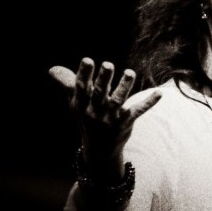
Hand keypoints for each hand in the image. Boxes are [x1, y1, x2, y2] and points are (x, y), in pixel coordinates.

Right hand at [49, 57, 160, 180]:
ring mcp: (111, 117)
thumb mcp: (75, 104)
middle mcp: (96, 111)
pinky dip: (149, 103)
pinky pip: (138, 111)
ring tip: (130, 73)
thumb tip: (52, 69)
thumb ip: (68, 84)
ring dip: (124, 87)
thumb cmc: (86, 119)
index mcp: (82, 104)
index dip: (84, 74)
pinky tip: (159, 93)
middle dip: (103, 79)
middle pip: (99, 93)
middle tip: (108, 64)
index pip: (82, 88)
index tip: (88, 60)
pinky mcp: (126, 122)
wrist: (99, 150)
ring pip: (118, 101)